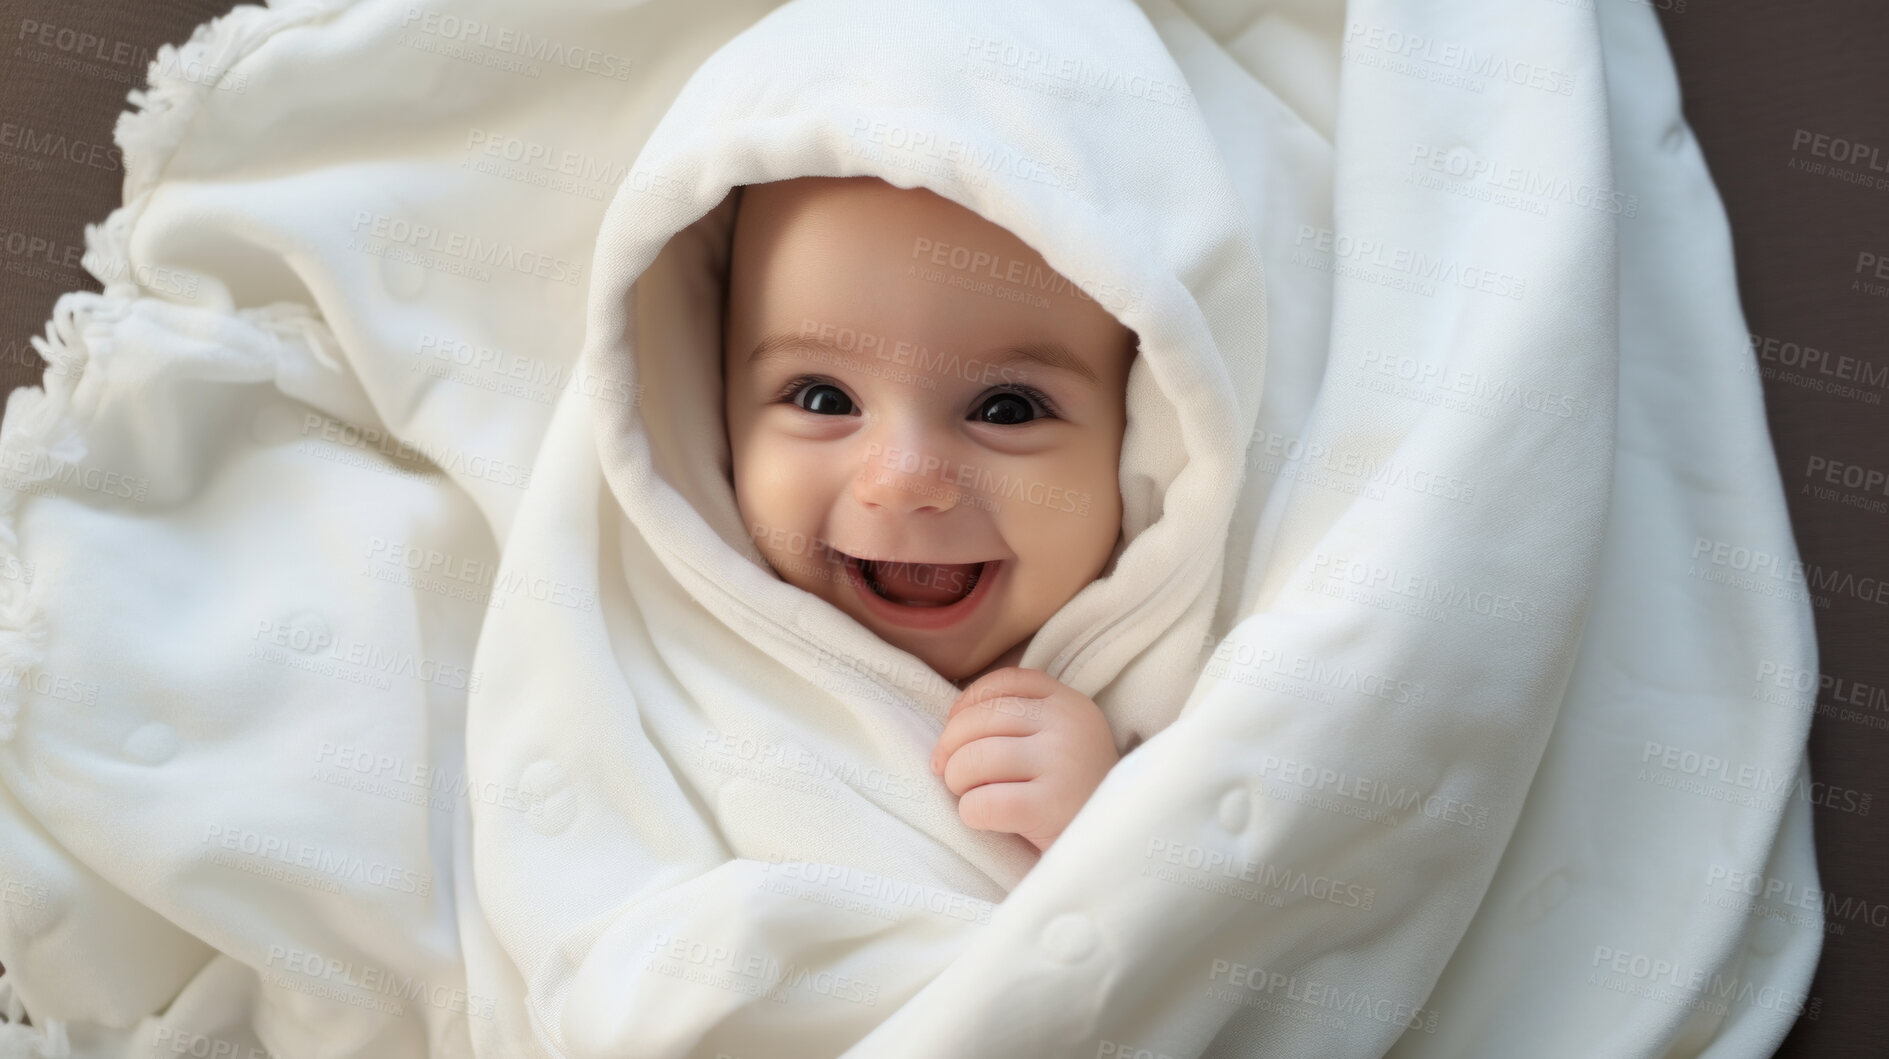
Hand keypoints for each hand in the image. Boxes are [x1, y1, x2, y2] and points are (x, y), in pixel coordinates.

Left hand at [929, 666, 1119, 851]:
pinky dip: (970, 812)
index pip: (1004, 682)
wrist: (1114, 844)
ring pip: (975, 758)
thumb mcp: (1062, 741)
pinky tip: (985, 818)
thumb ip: (1022, 719)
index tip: (957, 730)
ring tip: (969, 794)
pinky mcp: (1049, 807)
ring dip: (957, 780)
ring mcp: (1061, 764)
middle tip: (953, 773)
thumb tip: (952, 720)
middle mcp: (1067, 726)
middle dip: (951, 748)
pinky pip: (982, 802)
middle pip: (980, 719)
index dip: (967, 703)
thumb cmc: (1073, 794)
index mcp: (1070, 704)